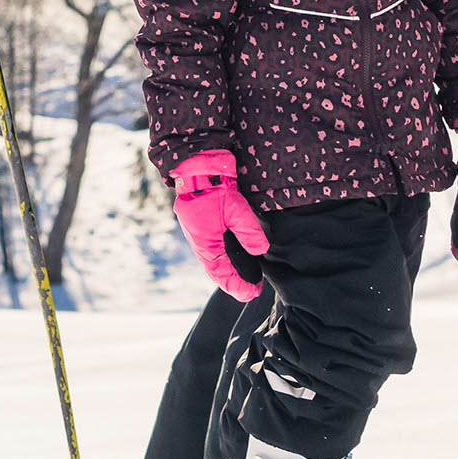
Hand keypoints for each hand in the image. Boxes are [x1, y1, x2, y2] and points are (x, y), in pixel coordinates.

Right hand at [171, 150, 267, 300]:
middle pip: (216, 270)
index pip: (220, 273)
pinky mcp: (204, 224)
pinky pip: (214, 248)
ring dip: (228, 271)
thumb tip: (260, 250)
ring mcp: (200, 233)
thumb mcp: (234, 208)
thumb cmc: (213, 186)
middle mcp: (200, 242)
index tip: (252, 293)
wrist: (197, 165)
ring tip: (245, 278)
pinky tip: (235, 256)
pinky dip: (224, 257)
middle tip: (251, 290)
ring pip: (214, 260)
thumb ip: (248, 231)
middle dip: (232, 282)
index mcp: (204, 243)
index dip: (236, 286)